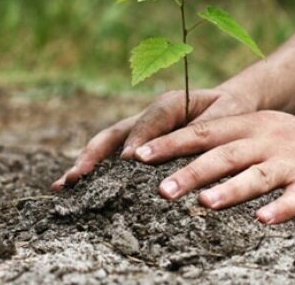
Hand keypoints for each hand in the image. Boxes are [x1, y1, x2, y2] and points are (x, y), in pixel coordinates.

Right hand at [51, 88, 258, 190]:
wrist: (231, 104)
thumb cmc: (231, 110)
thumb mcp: (228, 114)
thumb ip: (209, 127)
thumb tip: (189, 147)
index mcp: (170, 103)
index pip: (150, 121)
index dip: (138, 139)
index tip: (128, 161)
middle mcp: (148, 116)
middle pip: (115, 133)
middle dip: (94, 155)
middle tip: (76, 177)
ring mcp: (140, 131)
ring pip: (107, 146)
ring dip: (85, 164)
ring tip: (63, 186)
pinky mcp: (139, 145)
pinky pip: (113, 157)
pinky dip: (94, 172)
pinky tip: (74, 190)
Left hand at [132, 111, 294, 223]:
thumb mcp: (262, 130)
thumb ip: (226, 140)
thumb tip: (177, 156)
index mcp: (251, 125)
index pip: (204, 132)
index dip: (171, 143)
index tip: (138, 155)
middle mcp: (268, 140)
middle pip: (224, 154)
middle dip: (191, 171)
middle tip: (161, 190)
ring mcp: (293, 161)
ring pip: (257, 175)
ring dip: (230, 190)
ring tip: (205, 204)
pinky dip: (281, 209)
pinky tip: (263, 221)